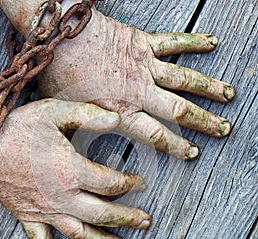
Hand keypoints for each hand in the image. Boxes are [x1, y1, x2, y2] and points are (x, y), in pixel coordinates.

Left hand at [0, 0, 234, 159]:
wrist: (59, 38)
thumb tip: (91, 150)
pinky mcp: (142, 43)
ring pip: (183, 79)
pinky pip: (173, 42)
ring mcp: (143, 66)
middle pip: (178, 110)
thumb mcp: (70, 113)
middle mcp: (138, 92)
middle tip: (223, 129)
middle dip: (203, 121)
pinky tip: (212, 43)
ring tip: (228, 95)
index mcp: (120, 112)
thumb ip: (88, 130)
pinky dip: (194, 42)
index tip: (192, 152)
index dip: (176, 146)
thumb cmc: (60, 76)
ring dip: (208, 88)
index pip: (155, 135)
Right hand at [0, 99, 150, 238]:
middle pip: (103, 213)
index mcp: (70, 170)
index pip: (111, 183)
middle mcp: (62, 196)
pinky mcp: (28, 216)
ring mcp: (45, 210)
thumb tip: (118, 118)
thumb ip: (88, 115)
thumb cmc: (17, 129)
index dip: (130, 184)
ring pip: (80, 233)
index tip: (141, 184)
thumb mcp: (55, 112)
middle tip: (146, 221)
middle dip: (128, 218)